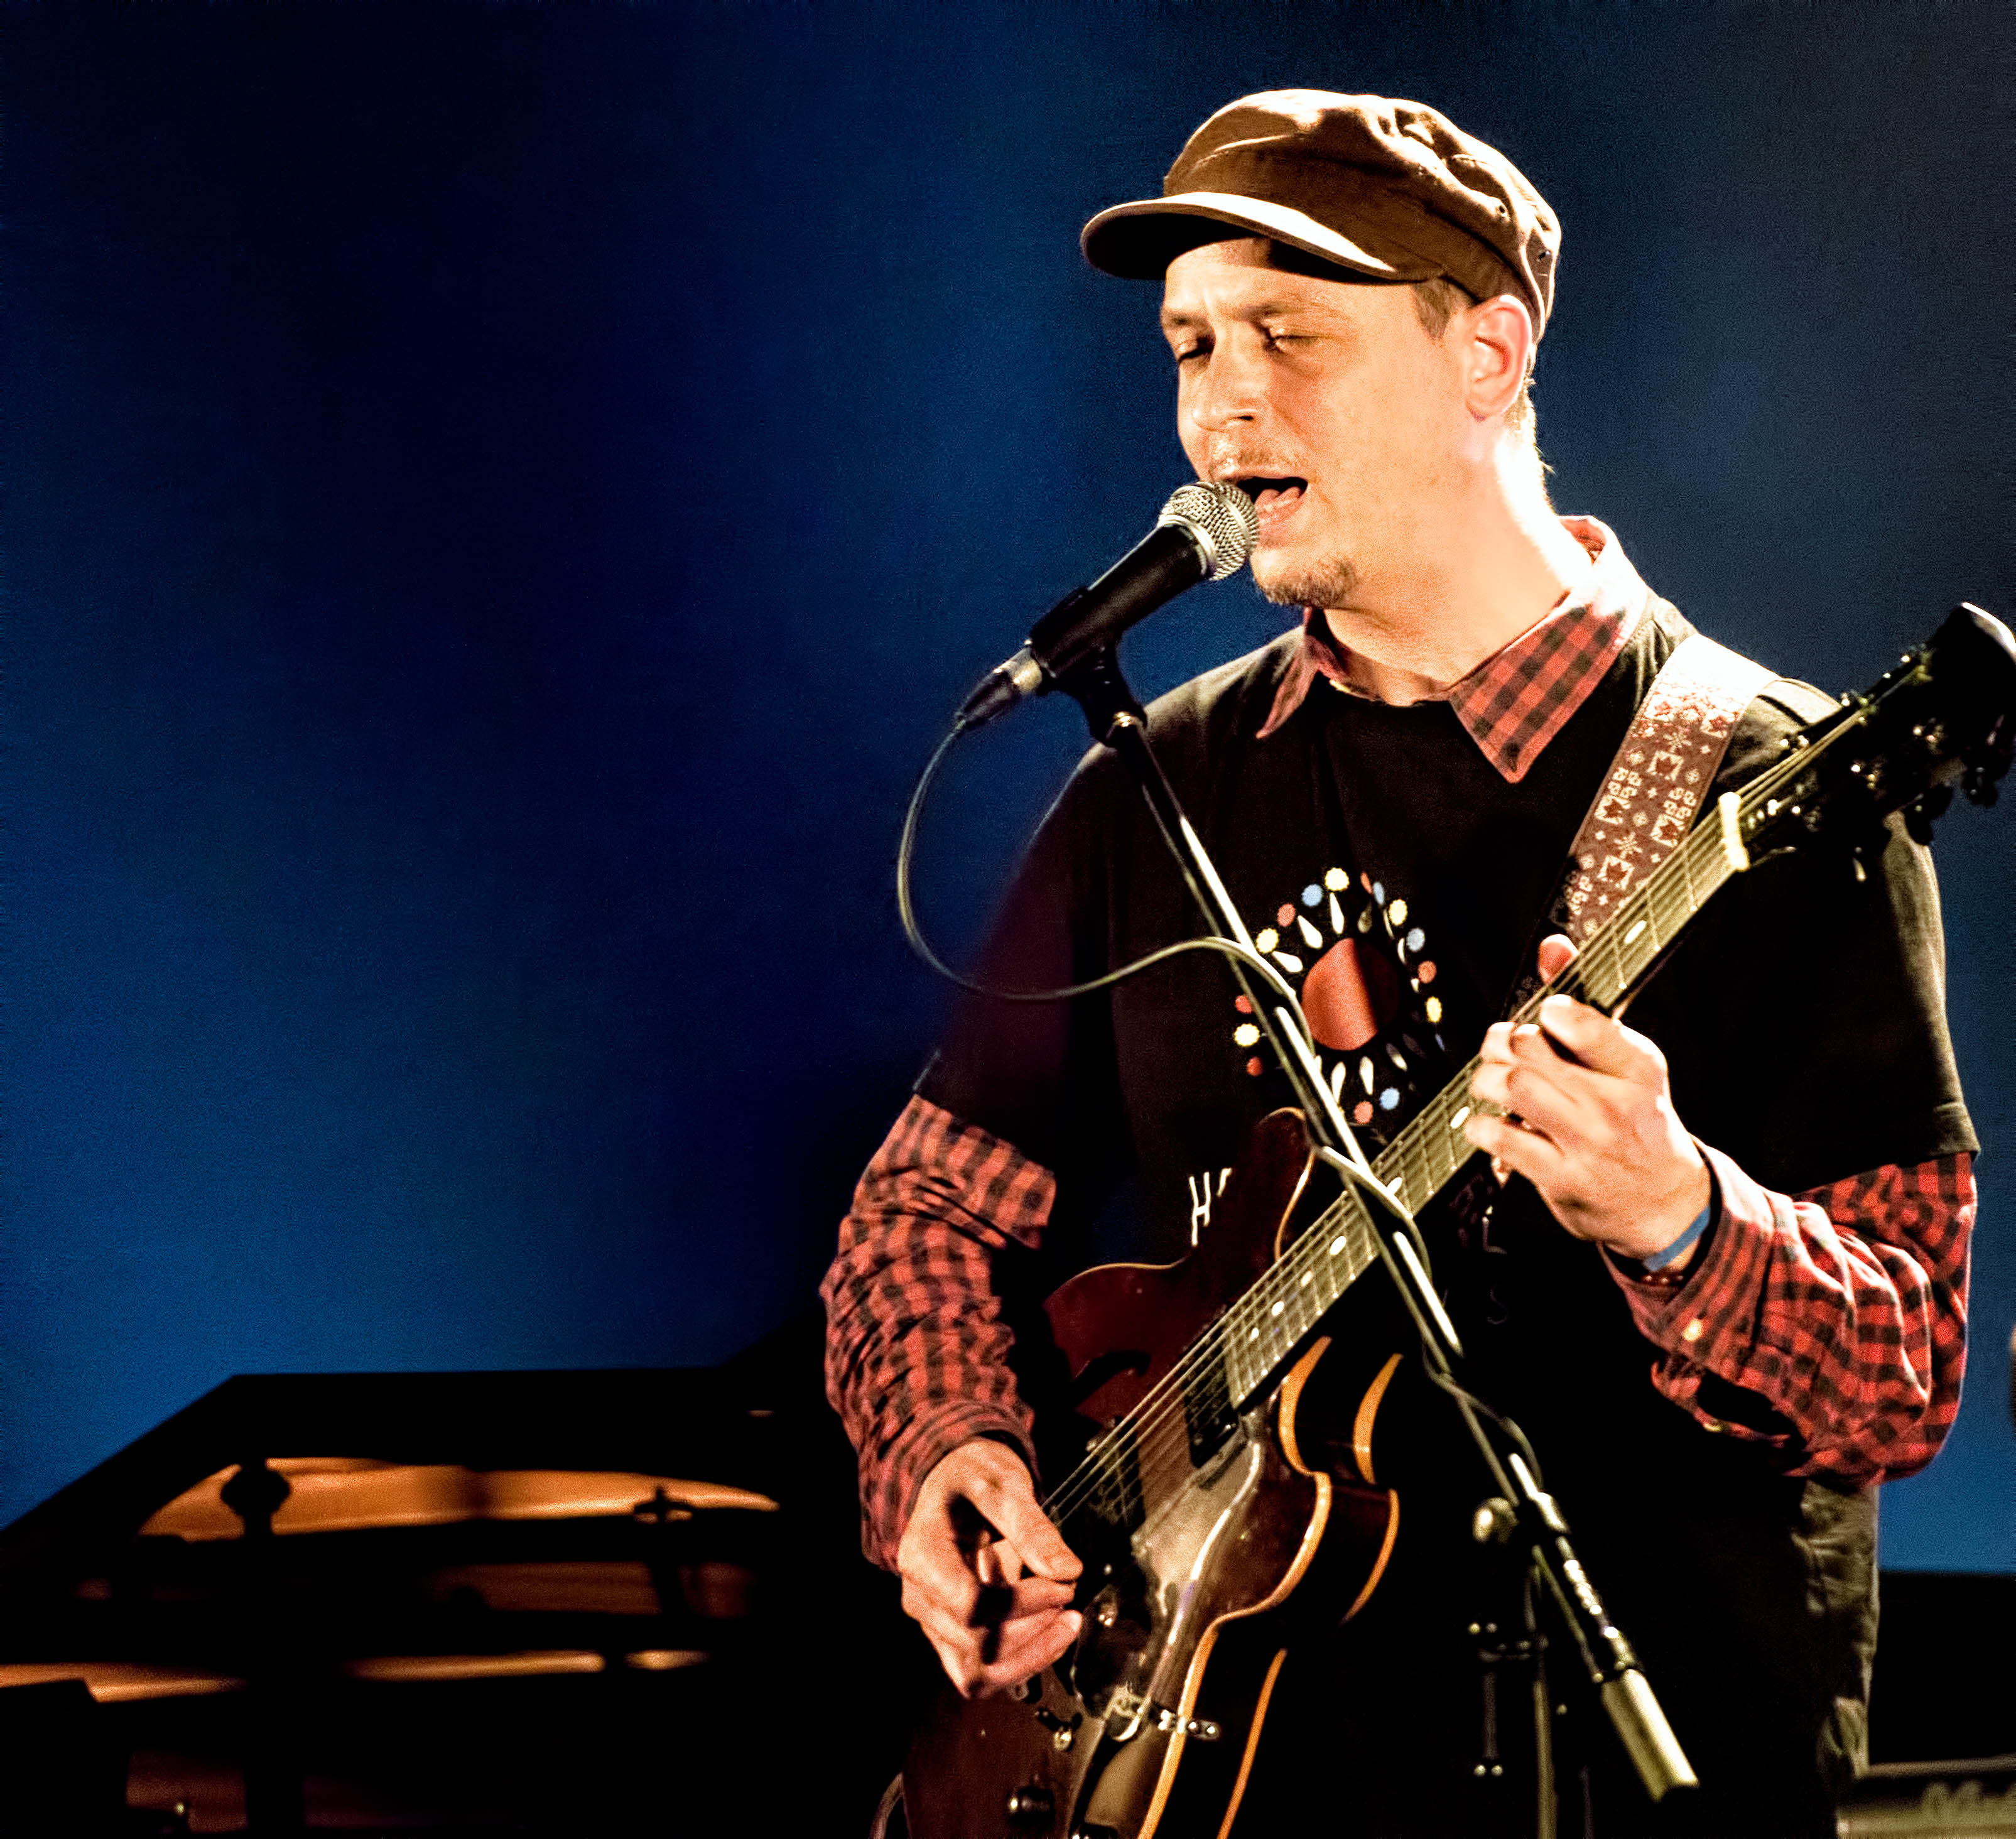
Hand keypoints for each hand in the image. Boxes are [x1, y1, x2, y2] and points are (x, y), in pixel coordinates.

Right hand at [895, 1439, 1082, 1698]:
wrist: (952, 1483)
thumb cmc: (970, 1477)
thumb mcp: (1000, 1483)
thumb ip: (1031, 1525)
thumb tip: (1066, 1571)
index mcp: (922, 1557)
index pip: (971, 1606)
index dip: (1024, 1604)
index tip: (1063, 1584)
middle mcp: (921, 1598)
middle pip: (978, 1646)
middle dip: (1035, 1628)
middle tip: (1069, 1592)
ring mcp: (935, 1623)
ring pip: (978, 1675)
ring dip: (1031, 1656)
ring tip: (1068, 1622)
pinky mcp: (954, 1637)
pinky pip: (984, 1672)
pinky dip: (1022, 1661)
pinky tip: (1053, 1633)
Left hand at [1463, 934, 1710, 1261]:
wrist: (1666, 1204)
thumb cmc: (1639, 1124)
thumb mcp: (1627, 1063)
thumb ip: (1584, 1006)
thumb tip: (1552, 947)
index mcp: (1636, 1066)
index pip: (1579, 1018)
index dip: (1546, 1010)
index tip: (1544, 1018)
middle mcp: (1614, 1103)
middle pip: (1528, 1049)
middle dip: (1501, 1041)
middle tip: (1503, 1050)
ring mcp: (1586, 1143)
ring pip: (1510, 1087)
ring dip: (1485, 1078)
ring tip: (1494, 1082)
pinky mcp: (1559, 1178)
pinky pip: (1499, 1137)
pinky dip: (1482, 1124)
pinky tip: (1492, 1121)